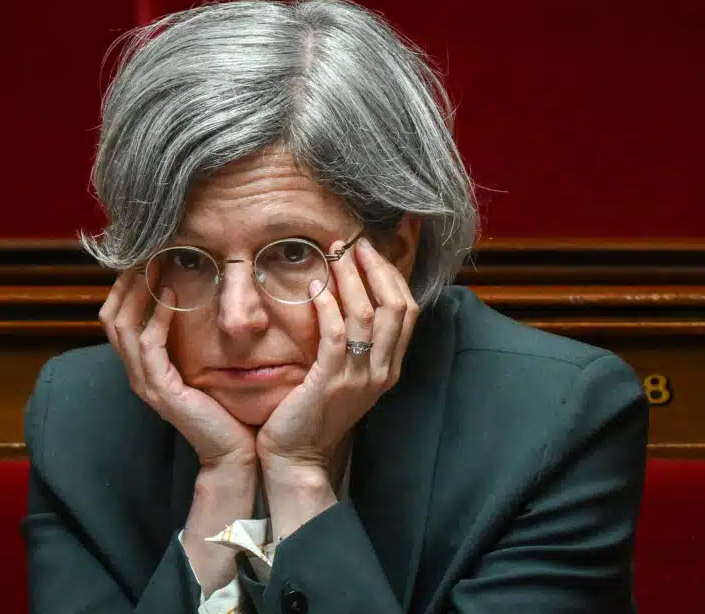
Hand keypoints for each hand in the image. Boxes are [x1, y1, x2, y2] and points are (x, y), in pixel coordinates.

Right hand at [100, 269, 256, 468]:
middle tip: (144, 254)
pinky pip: (150, 345)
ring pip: (123, 327)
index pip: (117, 319)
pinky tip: (171, 295)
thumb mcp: (200, 367)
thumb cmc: (223, 408)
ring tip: (153, 266)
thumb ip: (191, 341)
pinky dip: (157, 316)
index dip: (125, 287)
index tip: (144, 258)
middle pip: (110, 318)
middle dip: (125, 283)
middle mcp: (138, 373)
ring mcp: (145, 383)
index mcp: (144, 367)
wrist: (233, 450)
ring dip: (137, 292)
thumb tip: (195, 301)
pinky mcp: (161, 390)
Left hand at [256, 236, 419, 479]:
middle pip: (397, 306)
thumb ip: (353, 343)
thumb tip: (346, 298)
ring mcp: (360, 378)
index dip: (393, 275)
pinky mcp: (332, 382)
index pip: (407, 311)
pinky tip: (316, 287)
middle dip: (377, 268)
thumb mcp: (344, 376)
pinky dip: (328, 306)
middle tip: (354, 244)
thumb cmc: (313, 413)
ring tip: (335, 254)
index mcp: (389, 368)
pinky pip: (336, 335)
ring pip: (368, 315)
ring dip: (352, 278)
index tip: (371, 250)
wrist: (297, 459)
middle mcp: (382, 371)